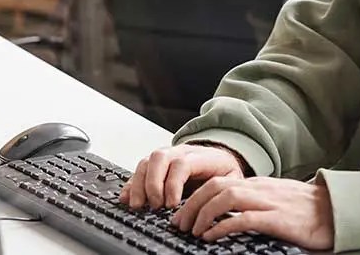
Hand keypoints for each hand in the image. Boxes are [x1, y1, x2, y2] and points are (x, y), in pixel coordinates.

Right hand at [119, 144, 244, 209]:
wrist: (222, 156)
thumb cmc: (225, 170)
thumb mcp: (232, 179)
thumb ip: (222, 189)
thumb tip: (210, 206)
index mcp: (201, 155)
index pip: (182, 164)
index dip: (173, 184)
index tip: (172, 204)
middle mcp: (180, 152)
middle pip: (159, 157)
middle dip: (153, 183)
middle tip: (155, 205)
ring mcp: (167, 156)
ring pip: (146, 161)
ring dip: (138, 184)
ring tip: (138, 205)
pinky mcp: (156, 164)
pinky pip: (139, 169)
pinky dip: (131, 183)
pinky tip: (127, 198)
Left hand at [170, 176, 334, 249]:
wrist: (338, 211)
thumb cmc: (309, 210)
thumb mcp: (277, 200)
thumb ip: (255, 202)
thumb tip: (229, 215)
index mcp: (258, 184)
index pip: (218, 182)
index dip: (196, 196)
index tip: (183, 213)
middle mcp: (260, 188)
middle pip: (215, 187)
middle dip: (192, 204)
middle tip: (179, 223)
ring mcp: (268, 202)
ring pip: (225, 198)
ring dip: (202, 214)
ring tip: (192, 230)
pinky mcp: (278, 219)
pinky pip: (243, 218)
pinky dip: (222, 227)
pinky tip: (211, 237)